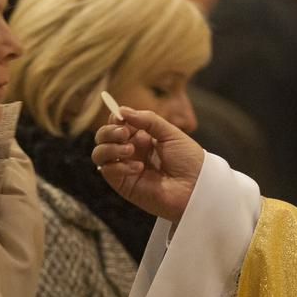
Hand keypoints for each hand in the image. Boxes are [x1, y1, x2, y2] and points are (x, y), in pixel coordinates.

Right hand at [91, 107, 204, 222]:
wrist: (197, 187)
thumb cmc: (189, 160)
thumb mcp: (170, 133)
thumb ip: (147, 120)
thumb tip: (121, 110)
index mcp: (142, 137)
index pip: (117, 123)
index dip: (115, 118)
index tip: (121, 116)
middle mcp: (131, 151)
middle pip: (103, 136)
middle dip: (109, 131)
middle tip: (125, 133)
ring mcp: (126, 168)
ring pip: (99, 153)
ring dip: (109, 147)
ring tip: (130, 150)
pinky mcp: (124, 185)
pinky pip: (107, 171)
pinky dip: (119, 166)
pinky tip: (139, 168)